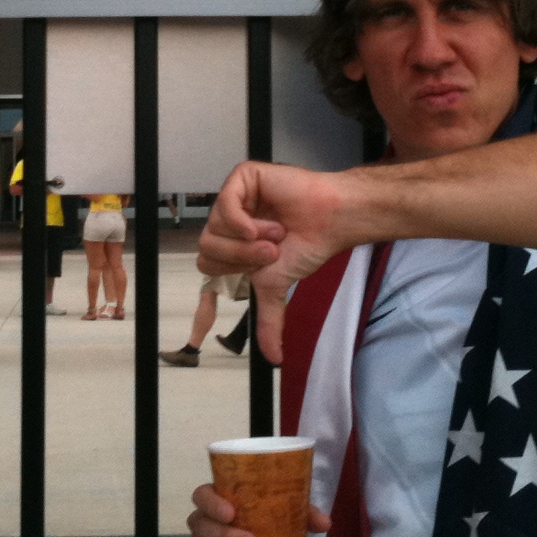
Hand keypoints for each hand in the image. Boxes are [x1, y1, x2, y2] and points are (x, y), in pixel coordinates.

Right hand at [185, 482, 330, 536]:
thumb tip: (324, 523)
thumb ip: (304, 514)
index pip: (203, 494)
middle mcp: (204, 521)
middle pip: (201, 525)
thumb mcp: (289, 515)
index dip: (212, 503)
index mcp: (219, 499)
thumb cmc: (269, 523)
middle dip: (224, 536)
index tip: (231, 513)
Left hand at [198, 161, 357, 363]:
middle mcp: (226, 219)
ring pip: (213, 227)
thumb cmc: (306, 246)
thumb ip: (267, 320)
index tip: (268, 264)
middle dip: (242, 257)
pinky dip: (244, 221)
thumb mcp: (276, 286)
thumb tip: (274, 359)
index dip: (235, 269)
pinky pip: (225, 204)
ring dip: (249, 240)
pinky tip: (268, 222)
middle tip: (273, 250)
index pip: (205, 264)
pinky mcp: (242, 178)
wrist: (330, 222)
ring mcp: (232, 197)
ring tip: (277, 232)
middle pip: (205, 248)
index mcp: (229, 243)